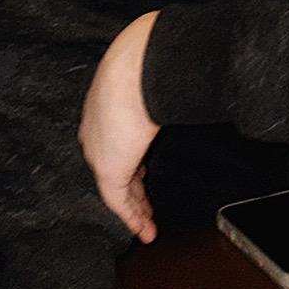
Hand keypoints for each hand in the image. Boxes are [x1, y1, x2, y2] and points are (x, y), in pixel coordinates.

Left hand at [79, 12, 160, 242]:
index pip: (116, 135)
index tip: (143, 165)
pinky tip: (147, 231)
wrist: (134, 66)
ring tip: (147, 224)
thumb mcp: (154, 68)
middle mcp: (96, 130)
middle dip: (131, 183)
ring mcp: (100, 150)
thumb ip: (166, 77)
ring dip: (135, 206)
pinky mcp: (109, 170)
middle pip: (114, 163)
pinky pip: (120, 202)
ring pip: (117, 186)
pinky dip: (135, 217)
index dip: (130, 152)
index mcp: (104, 103)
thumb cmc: (148, 57)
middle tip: (144, 199)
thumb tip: (192, 69)